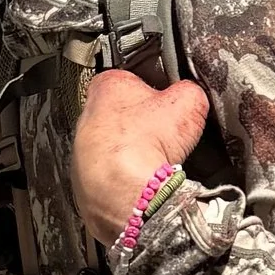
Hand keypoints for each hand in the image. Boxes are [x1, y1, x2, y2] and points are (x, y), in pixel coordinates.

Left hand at [74, 69, 209, 246]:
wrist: (127, 195)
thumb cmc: (147, 145)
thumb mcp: (188, 101)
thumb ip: (190, 90)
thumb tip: (193, 94)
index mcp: (108, 85)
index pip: (133, 78)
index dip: (157, 91)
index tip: (169, 104)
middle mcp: (87, 115)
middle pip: (123, 114)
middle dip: (143, 124)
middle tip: (164, 136)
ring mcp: (82, 150)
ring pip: (115, 146)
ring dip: (133, 154)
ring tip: (153, 162)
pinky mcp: (84, 181)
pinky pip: (111, 175)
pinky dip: (125, 178)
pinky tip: (141, 181)